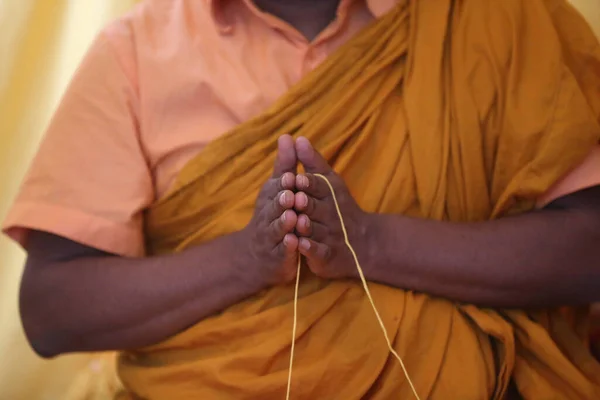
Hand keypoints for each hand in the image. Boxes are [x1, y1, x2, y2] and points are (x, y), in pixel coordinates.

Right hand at [241, 135, 298, 285]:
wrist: (255, 256)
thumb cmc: (271, 214)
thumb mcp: (276, 189)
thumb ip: (285, 165)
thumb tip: (287, 136)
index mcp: (269, 197)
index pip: (274, 187)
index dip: (282, 183)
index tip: (290, 176)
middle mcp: (267, 215)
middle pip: (274, 207)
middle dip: (282, 201)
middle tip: (291, 195)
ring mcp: (271, 236)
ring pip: (277, 229)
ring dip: (284, 223)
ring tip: (292, 217)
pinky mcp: (278, 256)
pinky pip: (282, 251)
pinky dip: (288, 247)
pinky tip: (294, 243)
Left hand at [293, 137, 372, 279]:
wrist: (363, 243)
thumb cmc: (339, 207)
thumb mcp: (328, 182)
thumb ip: (312, 162)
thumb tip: (297, 138)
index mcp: (329, 195)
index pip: (319, 187)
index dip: (308, 184)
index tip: (296, 178)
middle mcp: (330, 215)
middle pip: (316, 208)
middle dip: (306, 204)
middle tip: (295, 199)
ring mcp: (330, 236)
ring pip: (316, 230)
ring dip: (307, 226)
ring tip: (298, 221)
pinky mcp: (327, 256)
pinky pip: (320, 252)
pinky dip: (311, 249)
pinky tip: (301, 245)